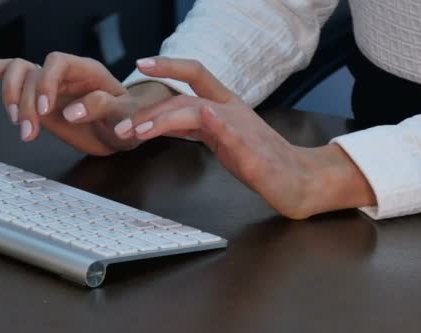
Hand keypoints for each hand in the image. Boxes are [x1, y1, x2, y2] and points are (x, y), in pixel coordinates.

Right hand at [0, 53, 173, 155]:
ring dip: (11, 98)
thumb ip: (104, 109)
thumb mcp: (125, 117)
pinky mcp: (39, 99)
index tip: (45, 110)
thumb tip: (71, 112)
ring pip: (19, 74)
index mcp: (87, 71)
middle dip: (26, 101)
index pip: (57, 62)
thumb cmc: (127, 121)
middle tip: (29, 130)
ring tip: (20, 126)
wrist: (121, 131)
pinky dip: (3, 77)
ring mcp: (50, 85)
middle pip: (32, 71)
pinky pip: (17, 78)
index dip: (46, 82)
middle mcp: (65, 75)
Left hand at [122, 57, 375, 218]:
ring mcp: (243, 129)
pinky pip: (234, 134)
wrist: (297, 181)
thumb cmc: (258, 160)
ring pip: (200, 111)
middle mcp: (232, 110)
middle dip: (152, 106)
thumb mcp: (218, 139)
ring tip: (141, 131)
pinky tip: (205, 116)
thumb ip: (194, 127)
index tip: (141, 63)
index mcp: (224, 105)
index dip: (169, 65)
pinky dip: (218, 123)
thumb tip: (162, 121)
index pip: (195, 75)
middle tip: (123, 125)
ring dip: (167, 119)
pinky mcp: (253, 152)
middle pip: (188, 94)